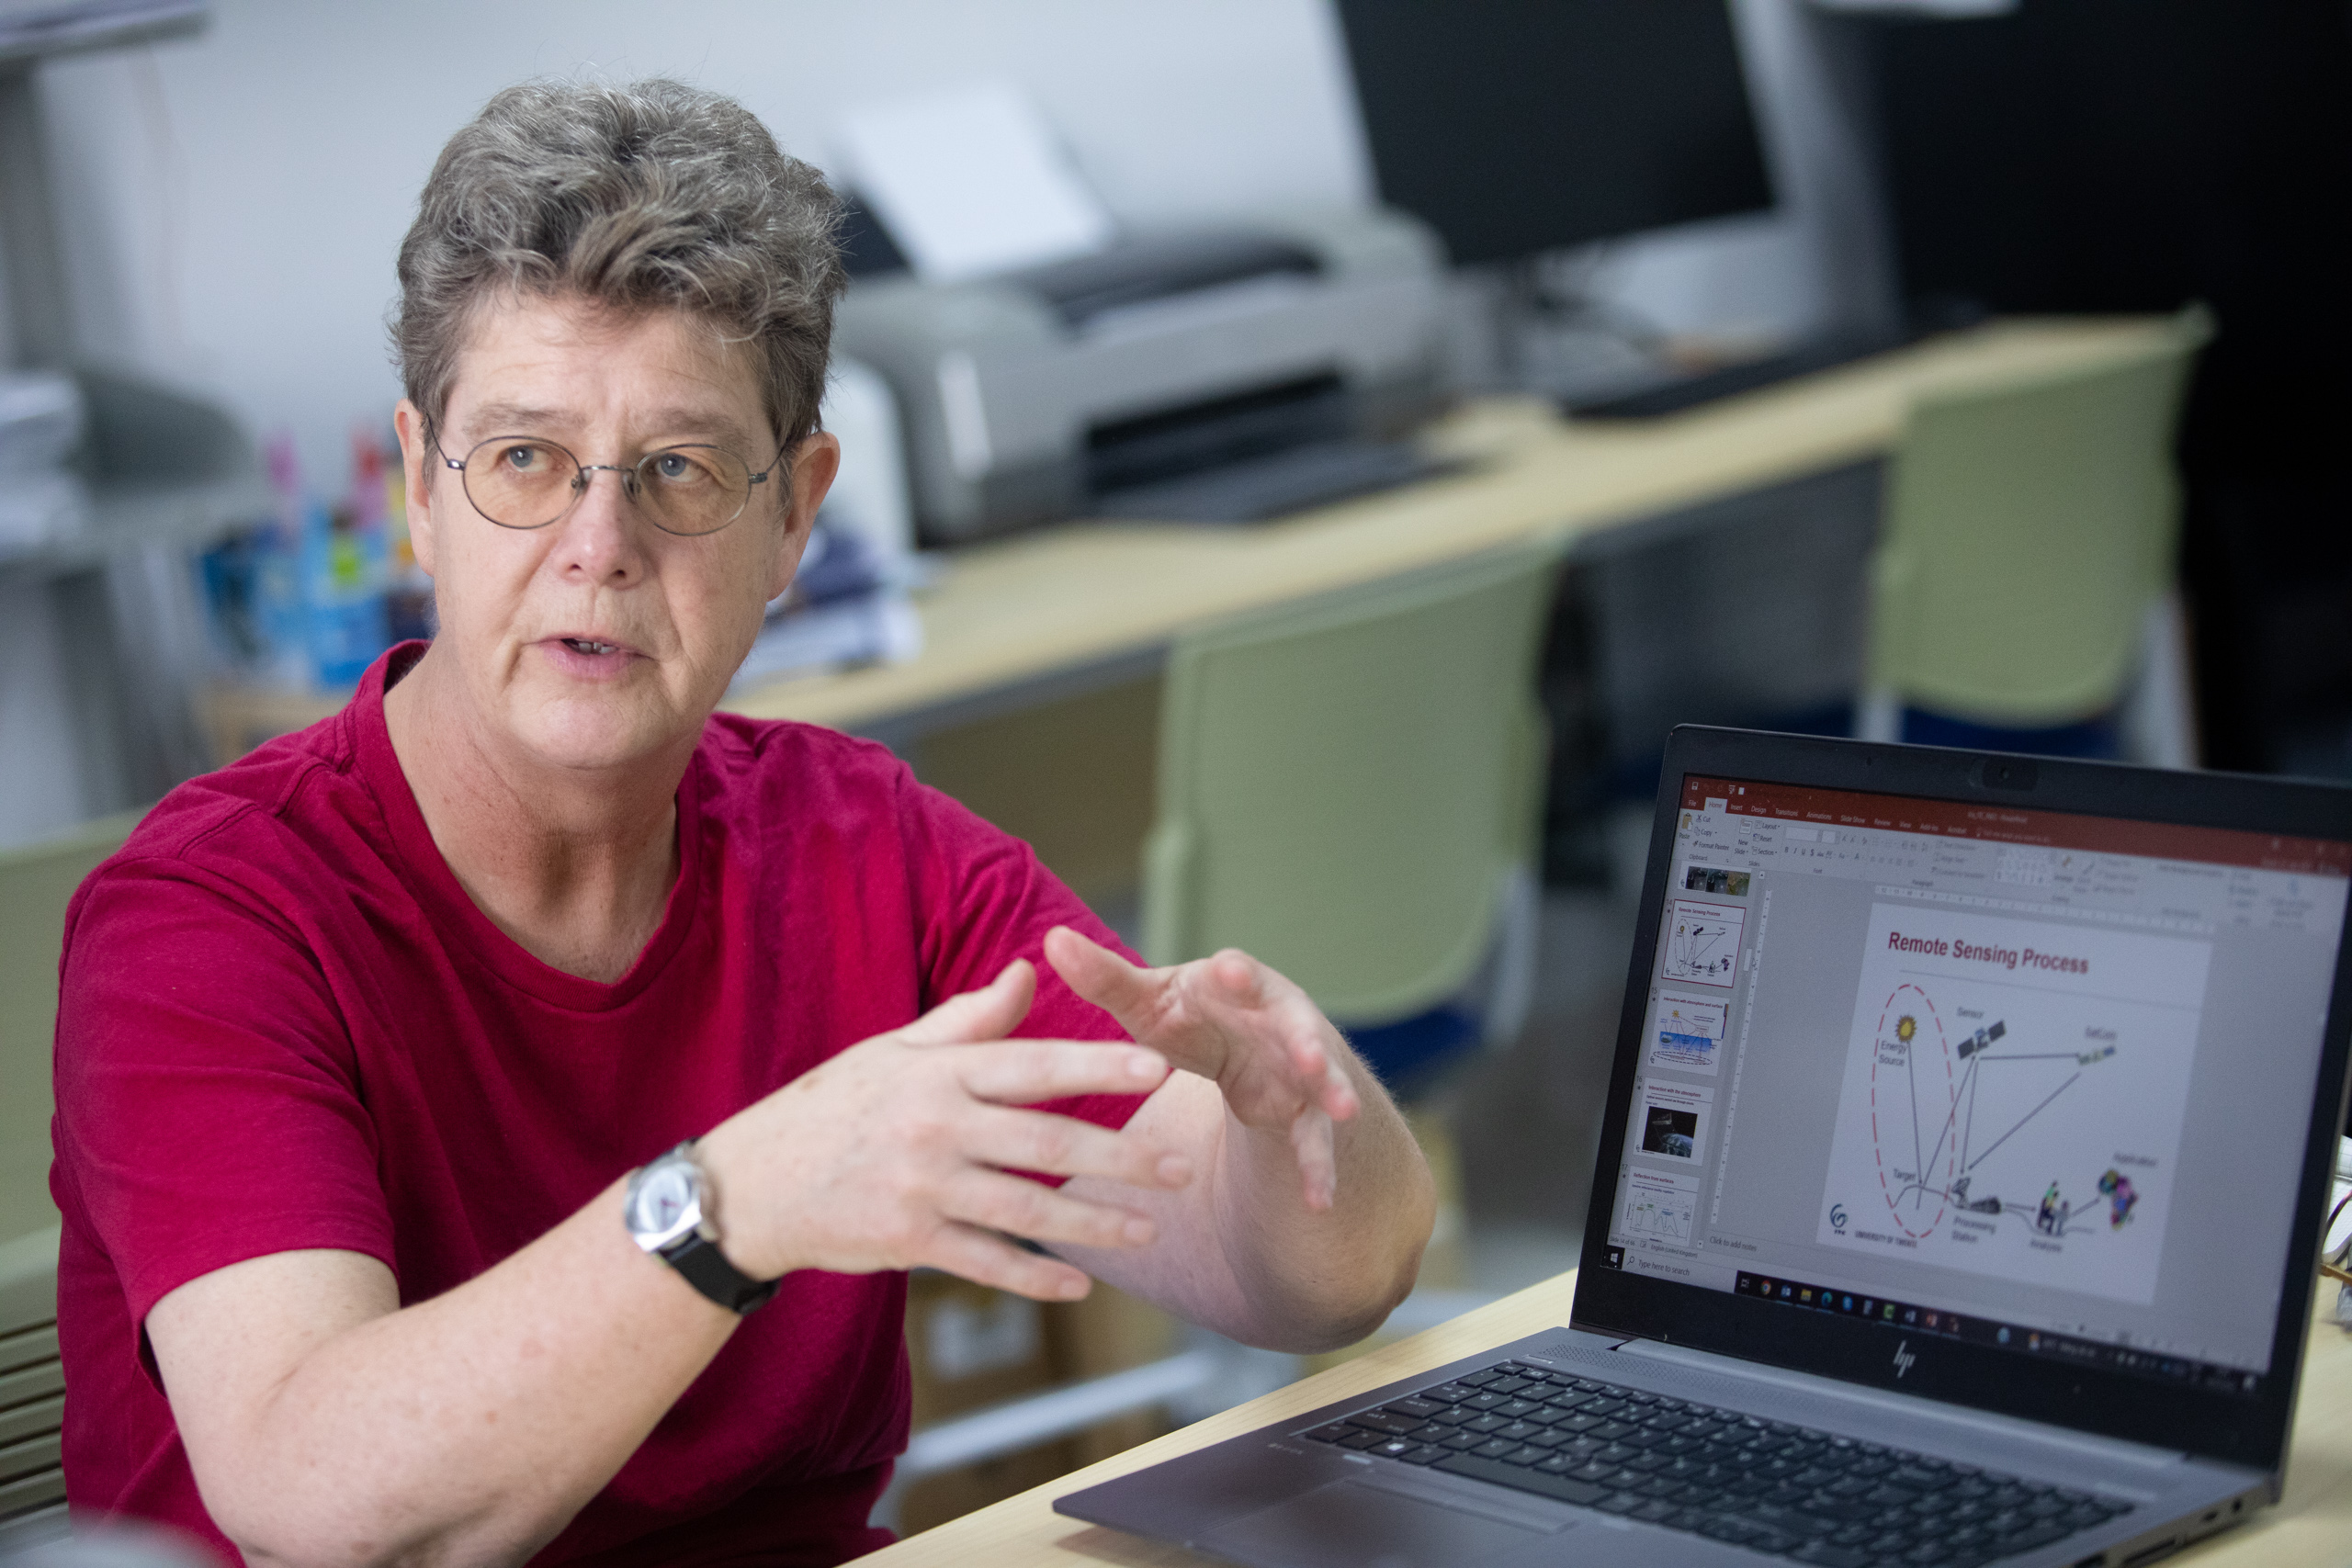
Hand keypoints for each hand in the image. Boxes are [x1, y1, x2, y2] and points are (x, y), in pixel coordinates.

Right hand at [697, 961, 1194, 1300]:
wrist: (751, 1185)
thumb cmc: (831, 1108)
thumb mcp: (893, 1051)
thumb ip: (967, 1019)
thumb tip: (1027, 969)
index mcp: (939, 1074)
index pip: (1033, 1065)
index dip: (1098, 1067)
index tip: (1158, 1068)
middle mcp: (935, 1129)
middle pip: (1045, 1143)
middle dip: (1120, 1156)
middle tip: (1178, 1163)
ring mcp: (922, 1188)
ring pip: (1026, 1209)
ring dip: (1094, 1223)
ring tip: (1149, 1227)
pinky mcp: (909, 1241)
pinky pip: (985, 1261)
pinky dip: (1035, 1275)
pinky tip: (1081, 1283)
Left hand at [1043, 927, 1361, 1210]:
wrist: (1249, 1048)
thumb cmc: (1193, 1013)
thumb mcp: (1148, 1001)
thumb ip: (1105, 977)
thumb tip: (1052, 940)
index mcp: (1238, 985)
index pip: (1240, 973)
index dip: (1236, 975)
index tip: (1228, 971)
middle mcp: (1280, 1020)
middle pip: (1298, 1026)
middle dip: (1305, 1040)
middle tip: (1310, 1054)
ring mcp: (1300, 1067)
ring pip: (1321, 1080)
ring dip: (1333, 1092)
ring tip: (1344, 1111)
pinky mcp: (1304, 1110)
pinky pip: (1314, 1141)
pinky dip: (1318, 1168)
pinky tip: (1319, 1201)